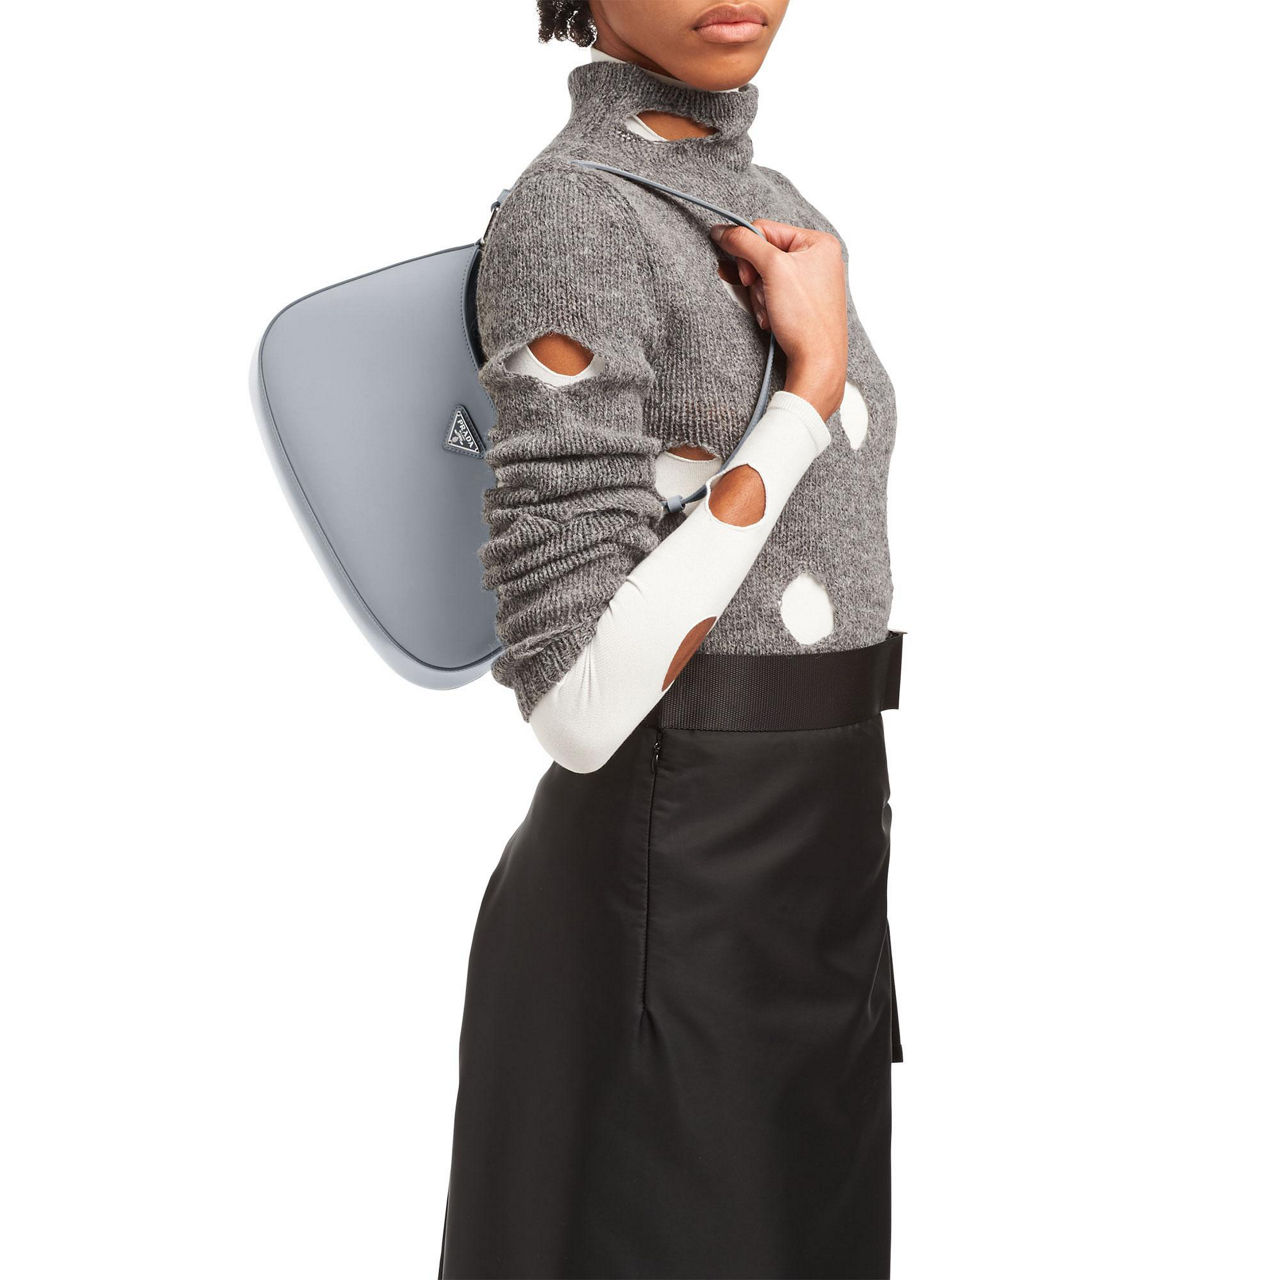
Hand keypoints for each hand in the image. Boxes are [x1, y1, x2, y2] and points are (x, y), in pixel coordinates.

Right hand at [710, 219, 848, 421]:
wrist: (817, 361)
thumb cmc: (805, 317)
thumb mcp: (772, 269)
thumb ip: (744, 243)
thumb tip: (721, 230)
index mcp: (819, 242)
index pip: (765, 229)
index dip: (748, 251)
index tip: (745, 276)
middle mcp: (818, 259)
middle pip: (764, 255)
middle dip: (755, 280)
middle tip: (762, 296)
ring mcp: (810, 282)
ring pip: (765, 277)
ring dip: (759, 297)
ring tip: (770, 313)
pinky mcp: (802, 302)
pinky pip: (773, 294)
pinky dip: (766, 307)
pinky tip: (773, 320)